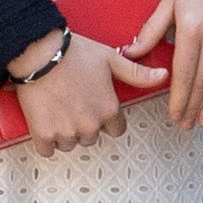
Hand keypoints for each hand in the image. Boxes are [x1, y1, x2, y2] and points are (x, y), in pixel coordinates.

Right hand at [5, 23, 169, 154]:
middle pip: (92, 137)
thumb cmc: (73, 53)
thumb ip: (138, 73)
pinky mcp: (44, 134)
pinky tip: (44, 121)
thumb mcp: (111, 59)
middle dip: (84, 125)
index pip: (116, 130)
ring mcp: (67, 132)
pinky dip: (45, 139)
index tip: (94, 106)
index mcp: (109, 110)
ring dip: (64, 132)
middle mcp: (90, 125)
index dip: (106, 118)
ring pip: (70, 144)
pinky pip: (48, 149)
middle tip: (72, 103)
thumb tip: (163, 76)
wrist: (39, 52)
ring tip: (57, 109)